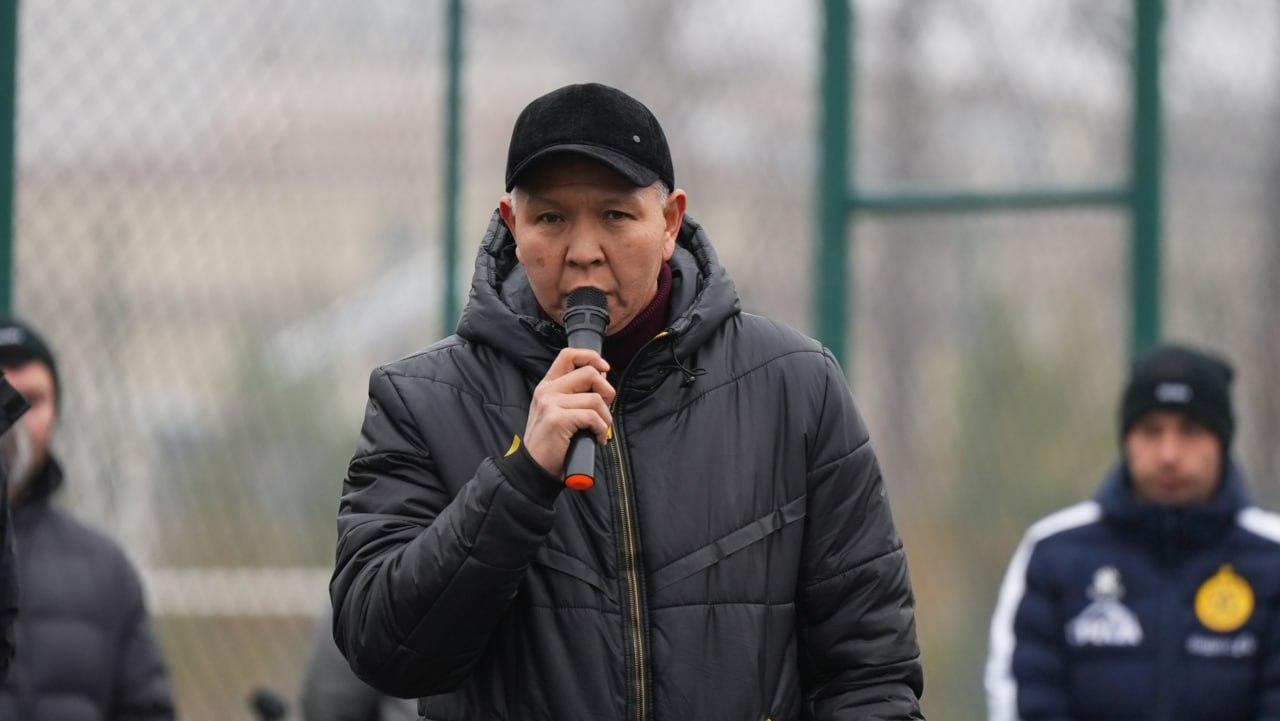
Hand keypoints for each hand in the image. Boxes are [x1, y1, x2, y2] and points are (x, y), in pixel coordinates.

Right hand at [522, 348, 614, 476]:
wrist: (533, 469)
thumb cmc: (551, 444)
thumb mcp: (557, 412)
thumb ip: (575, 394)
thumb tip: (603, 376)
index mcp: (547, 386)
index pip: (569, 354)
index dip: (591, 357)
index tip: (604, 369)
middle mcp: (547, 391)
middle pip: (589, 373)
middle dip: (607, 391)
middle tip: (605, 410)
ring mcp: (551, 403)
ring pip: (595, 399)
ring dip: (606, 418)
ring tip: (600, 430)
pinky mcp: (557, 419)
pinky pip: (593, 417)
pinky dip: (602, 430)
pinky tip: (598, 439)